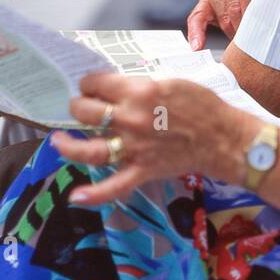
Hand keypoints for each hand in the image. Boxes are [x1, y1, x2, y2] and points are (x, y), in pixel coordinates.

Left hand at [52, 73, 252, 204]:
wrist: (223, 137)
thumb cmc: (202, 104)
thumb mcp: (170, 82)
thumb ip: (141, 86)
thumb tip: (120, 87)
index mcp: (137, 92)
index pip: (97, 83)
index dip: (88, 83)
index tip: (89, 86)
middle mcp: (129, 119)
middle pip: (86, 112)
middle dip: (77, 107)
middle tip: (78, 108)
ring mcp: (133, 148)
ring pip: (90, 149)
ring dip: (68, 145)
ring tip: (56, 140)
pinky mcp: (142, 171)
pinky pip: (114, 186)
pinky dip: (94, 195)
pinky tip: (75, 197)